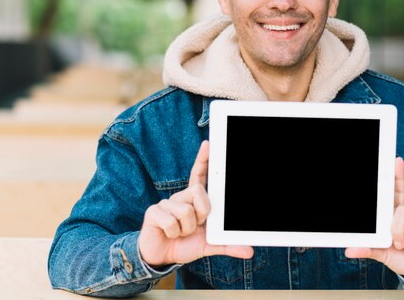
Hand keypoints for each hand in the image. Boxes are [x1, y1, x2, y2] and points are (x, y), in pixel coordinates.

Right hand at [138, 140, 253, 266]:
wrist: (161, 258)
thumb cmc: (185, 244)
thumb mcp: (209, 245)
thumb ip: (228, 245)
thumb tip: (250, 250)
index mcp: (193, 199)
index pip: (199, 175)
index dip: (203, 159)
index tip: (208, 144)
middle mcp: (181, 197)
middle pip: (199, 192)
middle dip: (201, 213)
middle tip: (195, 226)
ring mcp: (166, 203)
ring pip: (186, 211)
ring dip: (186, 229)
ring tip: (179, 232)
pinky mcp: (153, 211)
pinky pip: (171, 222)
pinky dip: (173, 233)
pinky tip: (168, 233)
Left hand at [345, 157, 403, 283]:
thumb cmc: (403, 256)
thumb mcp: (382, 253)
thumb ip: (368, 249)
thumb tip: (349, 251)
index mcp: (399, 212)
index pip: (397, 191)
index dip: (397, 175)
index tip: (396, 161)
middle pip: (401, 211)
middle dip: (397, 231)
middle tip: (398, 244)